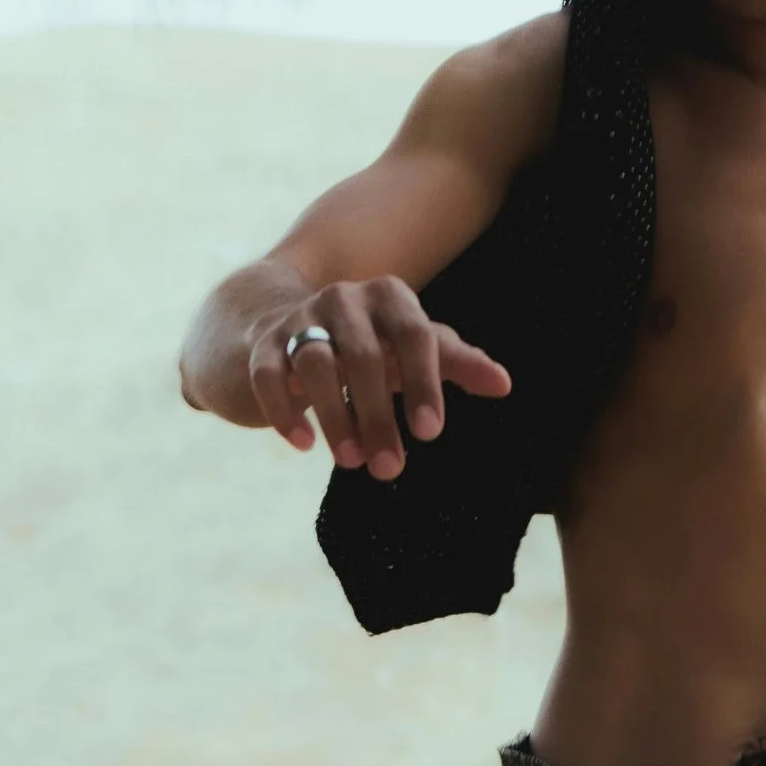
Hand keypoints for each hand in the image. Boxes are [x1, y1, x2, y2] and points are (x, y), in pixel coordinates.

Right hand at [248, 278, 510, 480]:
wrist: (283, 323)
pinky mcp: (260, 343)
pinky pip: (268, 374)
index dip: (424, 384)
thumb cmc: (367, 343)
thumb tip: (504, 384)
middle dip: (377, 416)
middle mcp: (343, 298)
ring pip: (315, 364)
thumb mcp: (412, 348)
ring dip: (335, 417)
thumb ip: (456, 363)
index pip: (416, 336)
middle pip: (364, 356)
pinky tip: (302, 444)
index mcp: (389, 297)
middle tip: (389, 468)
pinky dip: (284, 410)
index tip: (430, 434)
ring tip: (350, 462)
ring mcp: (297, 317)